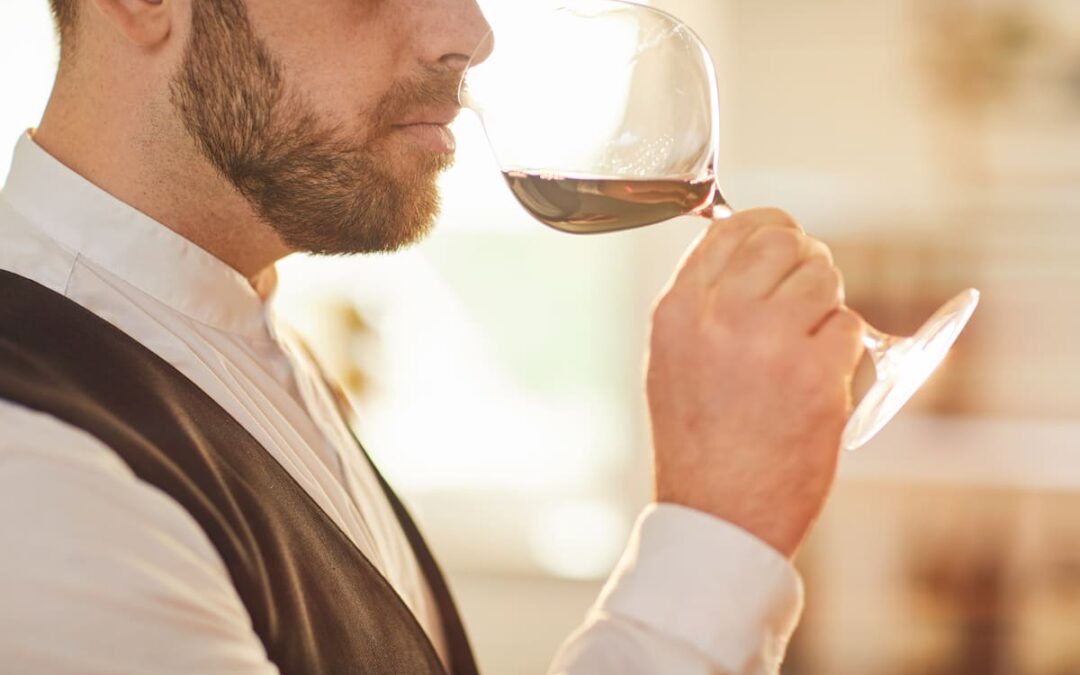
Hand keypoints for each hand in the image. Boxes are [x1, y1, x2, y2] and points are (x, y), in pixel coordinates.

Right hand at [645, 208, 863, 557]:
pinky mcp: (816, 375)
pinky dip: (842, 348)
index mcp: (677, 313)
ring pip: (823, 278)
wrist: (719, 515)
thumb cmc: (698, 443)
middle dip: (805, 259)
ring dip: (826, 305)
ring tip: (807, 345)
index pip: (729, 230)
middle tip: (808, 291)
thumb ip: (705, 305)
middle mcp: (720, 318)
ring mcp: (770, 343)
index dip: (767, 227)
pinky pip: (849, 325)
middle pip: (783, 241)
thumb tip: (754, 256)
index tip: (784, 240)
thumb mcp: (672, 361)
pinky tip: (817, 379)